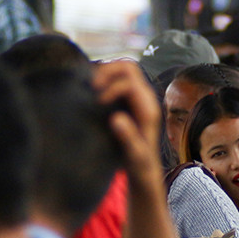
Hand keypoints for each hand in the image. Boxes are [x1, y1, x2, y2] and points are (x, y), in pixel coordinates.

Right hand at [93, 58, 161, 176]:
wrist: (144, 169)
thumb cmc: (140, 164)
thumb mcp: (135, 155)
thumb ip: (128, 137)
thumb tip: (116, 118)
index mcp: (148, 109)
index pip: (130, 82)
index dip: (112, 87)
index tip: (99, 102)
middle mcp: (145, 98)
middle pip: (129, 68)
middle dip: (108, 71)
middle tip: (91, 86)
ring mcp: (138, 97)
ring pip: (123, 69)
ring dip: (105, 72)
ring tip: (90, 86)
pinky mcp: (129, 99)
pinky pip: (118, 78)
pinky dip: (104, 78)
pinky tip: (92, 90)